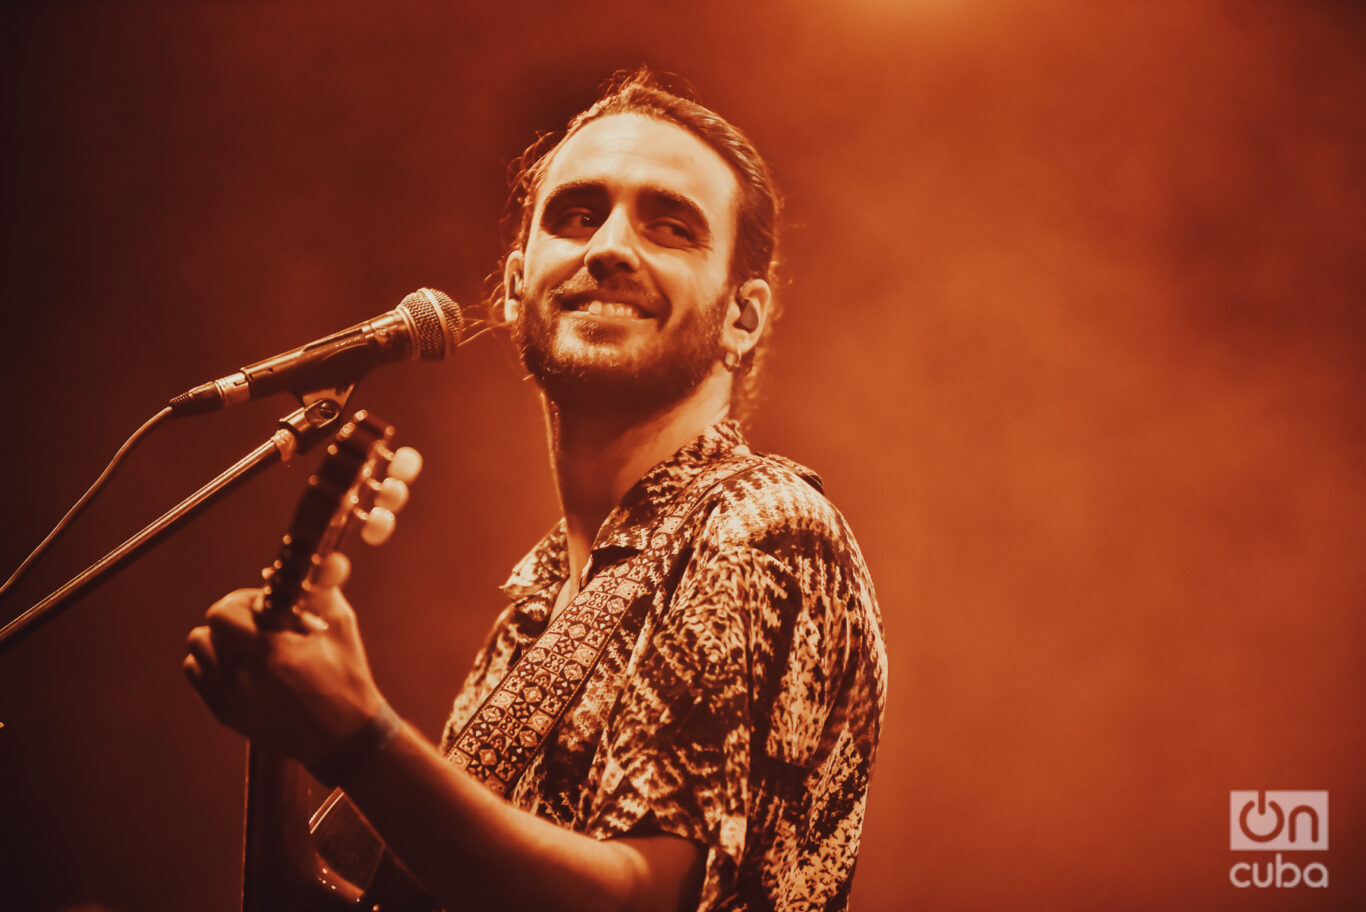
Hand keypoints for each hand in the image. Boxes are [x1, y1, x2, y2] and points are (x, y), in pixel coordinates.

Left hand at [183, 553, 383, 763]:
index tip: (264, 606)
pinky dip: (212, 666)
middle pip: (205, 631)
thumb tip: (326, 560)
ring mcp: (232, 699)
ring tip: (247, 647)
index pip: (223, 613)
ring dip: (218, 644)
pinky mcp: (226, 714)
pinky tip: (241, 667)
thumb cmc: (347, 679)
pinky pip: (197, 678)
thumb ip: (324, 590)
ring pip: (197, 653)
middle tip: (257, 625)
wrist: (344, 737)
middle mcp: (245, 678)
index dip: (242, 602)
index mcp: (272, 653)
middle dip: (229, 620)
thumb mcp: (340, 628)